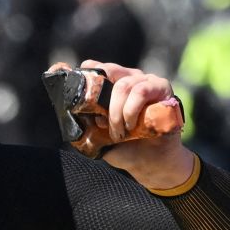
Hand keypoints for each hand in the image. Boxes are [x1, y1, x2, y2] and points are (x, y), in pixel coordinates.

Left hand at [78, 59, 195, 191]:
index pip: (95, 67)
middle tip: (101, 122)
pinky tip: (131, 126)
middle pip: (107, 71)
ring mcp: (146, 80)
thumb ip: (84, 118)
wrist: (148, 162)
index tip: (76, 88)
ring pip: (123, 85)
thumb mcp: (96, 133)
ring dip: (116, 113)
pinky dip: (131, 110)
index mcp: (112, 85)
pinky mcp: (162, 88)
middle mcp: (129, 78)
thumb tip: (67, 108)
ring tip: (118, 132)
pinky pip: (141, 90)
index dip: (84, 74)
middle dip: (100, 98)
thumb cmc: (123, 146)